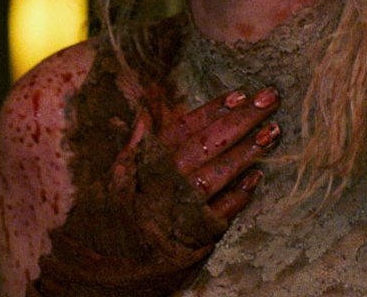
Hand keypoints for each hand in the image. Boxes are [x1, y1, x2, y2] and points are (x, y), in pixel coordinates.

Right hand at [30, 82, 281, 296]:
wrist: (93, 274)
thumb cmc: (100, 221)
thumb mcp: (108, 179)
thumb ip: (131, 146)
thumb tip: (141, 113)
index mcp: (145, 162)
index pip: (186, 128)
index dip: (214, 109)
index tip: (240, 93)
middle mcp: (164, 183)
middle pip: (209, 145)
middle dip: (241, 121)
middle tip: (269, 99)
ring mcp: (180, 211)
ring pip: (219, 174)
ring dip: (248, 153)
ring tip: (273, 132)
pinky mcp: (192, 239)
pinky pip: (222, 214)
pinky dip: (240, 196)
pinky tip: (257, 178)